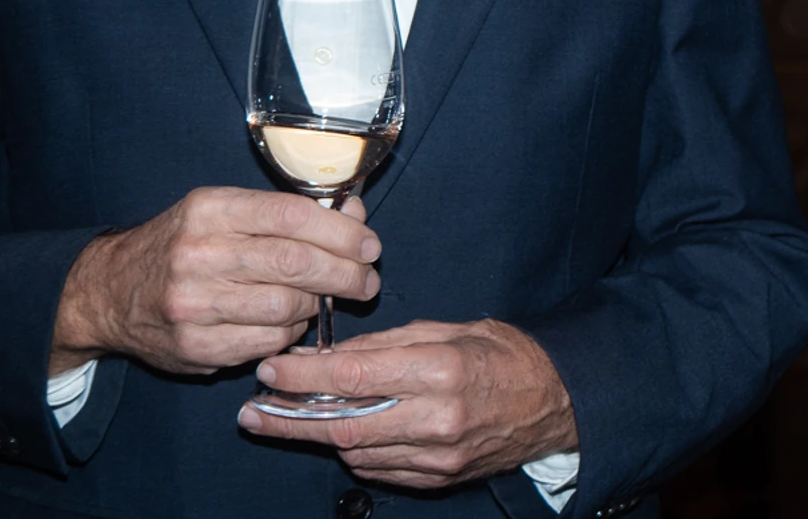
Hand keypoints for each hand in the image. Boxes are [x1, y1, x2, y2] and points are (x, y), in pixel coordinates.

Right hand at [51, 187, 377, 375]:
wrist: (110, 291)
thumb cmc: (182, 244)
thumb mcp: (224, 212)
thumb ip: (287, 214)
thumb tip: (354, 216)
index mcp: (210, 209)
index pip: (292, 217)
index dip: (341, 233)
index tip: (369, 245)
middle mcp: (198, 254)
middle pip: (295, 264)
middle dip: (345, 273)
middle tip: (367, 280)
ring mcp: (193, 304)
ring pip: (285, 308)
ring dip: (316, 306)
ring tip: (322, 300)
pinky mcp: (194, 347)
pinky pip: (266, 343)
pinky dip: (290, 334)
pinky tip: (290, 323)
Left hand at [236, 319, 577, 487]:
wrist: (553, 402)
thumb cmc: (504, 356)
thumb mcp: (449, 329)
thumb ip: (390, 343)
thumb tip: (336, 353)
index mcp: (441, 370)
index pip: (355, 374)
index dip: (305, 375)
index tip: (271, 371)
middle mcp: (438, 419)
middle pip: (345, 425)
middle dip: (291, 419)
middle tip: (254, 412)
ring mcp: (438, 456)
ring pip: (356, 451)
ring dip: (316, 436)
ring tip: (285, 420)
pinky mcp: (438, 478)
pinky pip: (379, 469)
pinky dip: (353, 451)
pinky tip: (339, 434)